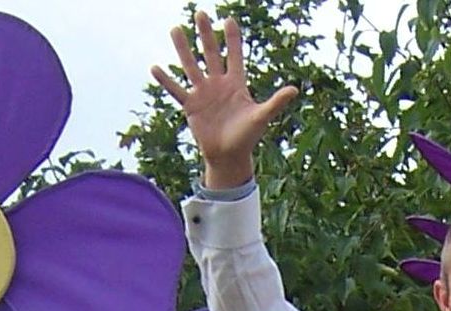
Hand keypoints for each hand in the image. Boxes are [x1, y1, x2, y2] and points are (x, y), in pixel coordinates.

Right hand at [152, 11, 296, 189]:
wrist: (230, 157)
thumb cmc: (247, 137)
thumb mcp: (261, 117)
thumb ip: (276, 102)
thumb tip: (294, 89)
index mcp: (235, 84)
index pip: (234, 56)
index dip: (232, 39)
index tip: (229, 19)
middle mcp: (217, 84)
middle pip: (210, 54)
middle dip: (206, 35)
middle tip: (200, 13)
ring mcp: (203, 93)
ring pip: (191, 66)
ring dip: (183, 49)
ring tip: (176, 30)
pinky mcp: (191, 106)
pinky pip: (176, 91)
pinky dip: (166, 81)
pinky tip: (155, 68)